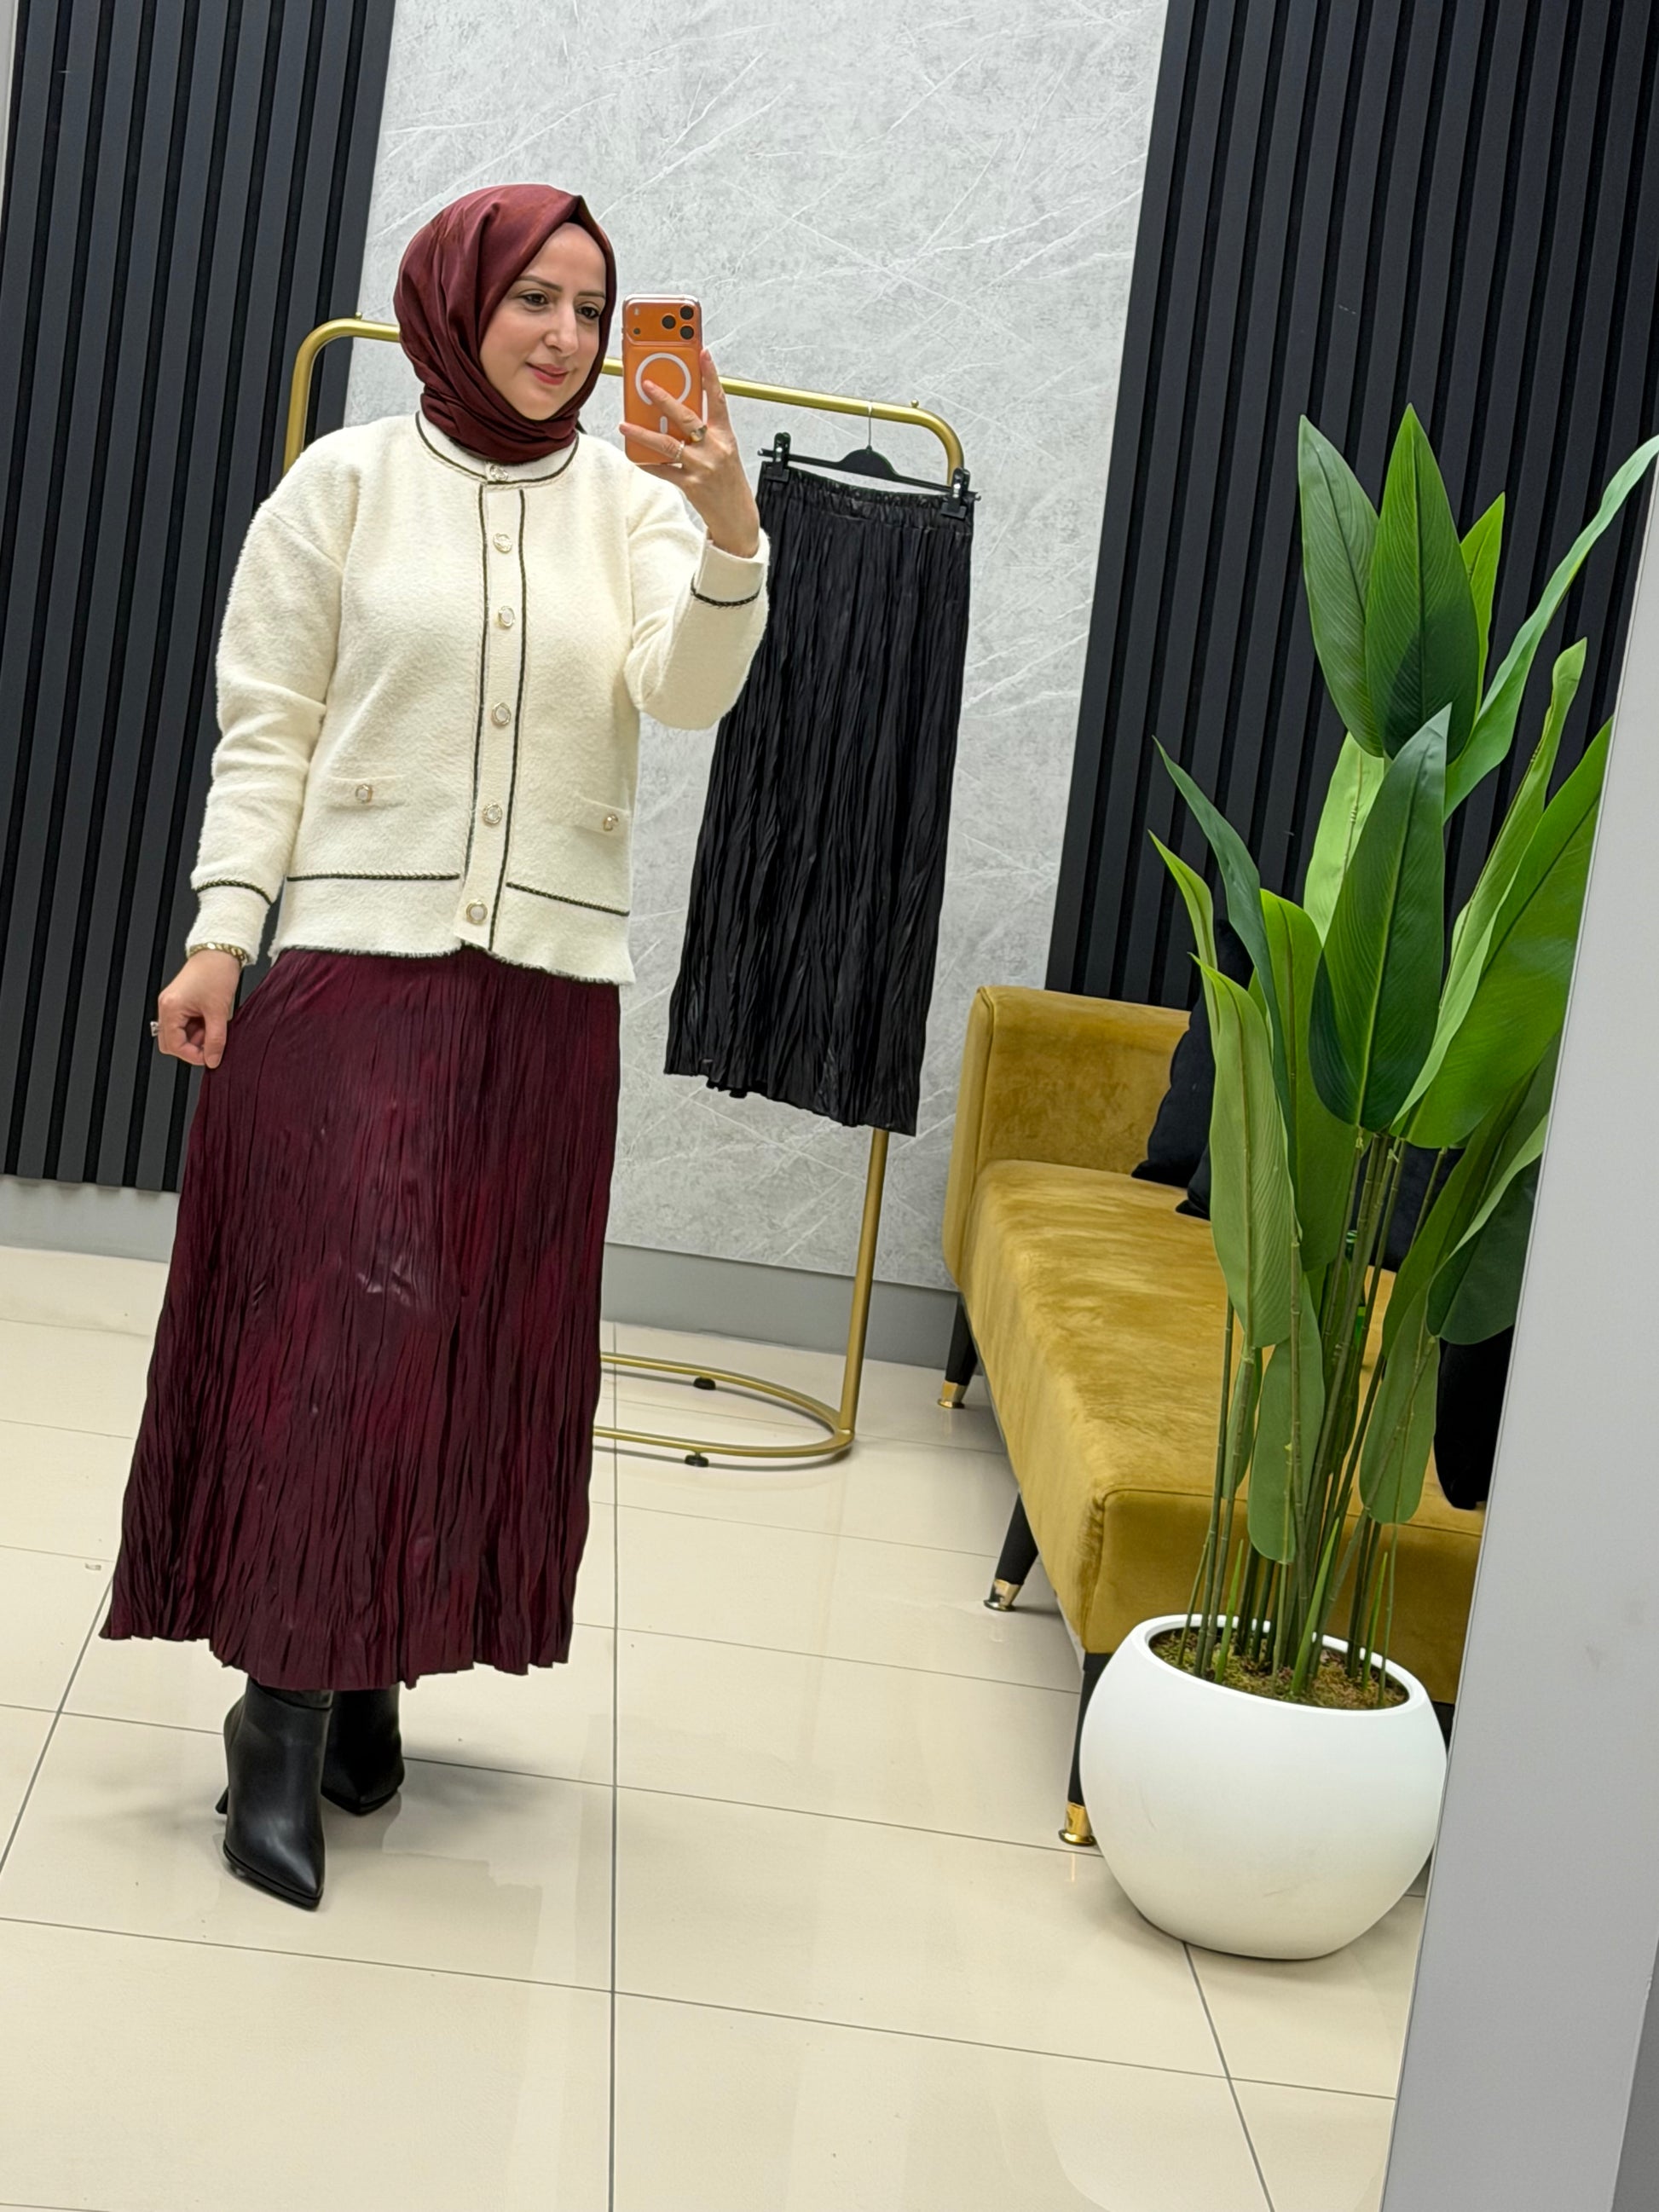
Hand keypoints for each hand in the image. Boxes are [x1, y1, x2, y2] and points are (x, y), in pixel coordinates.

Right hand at [155, 949, 241, 1068]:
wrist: (219, 952)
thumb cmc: (216, 972)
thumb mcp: (219, 1011)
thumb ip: (216, 1039)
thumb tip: (213, 1060)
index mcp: (170, 1008)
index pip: (174, 1046)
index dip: (193, 1056)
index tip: (210, 1057)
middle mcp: (167, 1007)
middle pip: (172, 1042)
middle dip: (192, 1047)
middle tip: (212, 1042)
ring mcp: (173, 1004)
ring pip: (180, 1034)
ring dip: (198, 1037)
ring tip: (214, 1026)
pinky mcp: (181, 1002)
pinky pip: (186, 1024)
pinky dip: (199, 1028)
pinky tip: (211, 1020)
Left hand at [620, 348, 761, 559]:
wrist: (738, 519)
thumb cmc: (729, 484)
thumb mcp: (725, 453)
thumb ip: (705, 434)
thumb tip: (677, 416)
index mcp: (726, 437)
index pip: (718, 400)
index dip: (711, 375)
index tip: (703, 354)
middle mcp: (715, 449)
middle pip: (687, 417)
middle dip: (664, 399)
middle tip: (646, 385)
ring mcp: (702, 467)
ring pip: (668, 444)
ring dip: (643, 433)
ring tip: (625, 424)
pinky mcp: (691, 485)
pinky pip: (663, 470)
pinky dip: (647, 462)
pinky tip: (635, 456)